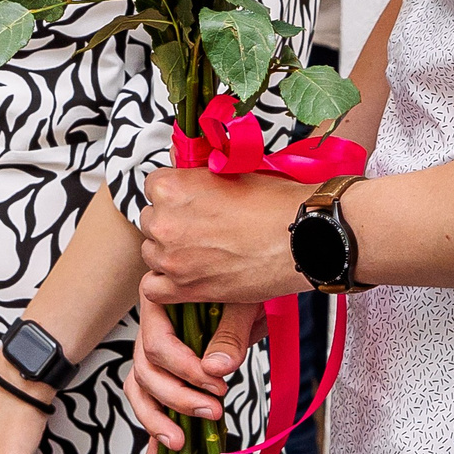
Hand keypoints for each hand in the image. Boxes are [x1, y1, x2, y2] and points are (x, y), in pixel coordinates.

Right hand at [126, 295, 263, 453]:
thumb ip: (230, 332)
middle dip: (176, 398)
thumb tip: (216, 369)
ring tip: (178, 444)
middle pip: (145, 372)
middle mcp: (151, 328)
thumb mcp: (243, 300)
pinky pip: (153, 403)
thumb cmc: (247, 283)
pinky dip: (154, 433)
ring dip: (155, 421)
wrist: (258, 281)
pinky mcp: (168, 373)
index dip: (183, 370)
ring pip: (141, 390)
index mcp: (160, 301)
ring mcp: (156, 352)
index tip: (217, 386)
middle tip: (213, 412)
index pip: (156, 344)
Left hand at [138, 167, 309, 307]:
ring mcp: (171, 258)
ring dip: (169, 253)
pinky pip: (153, 289)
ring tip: (201, 251)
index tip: (189, 202)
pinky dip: (166, 285)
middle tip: (201, 227)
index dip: (174, 195)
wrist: (303, 237)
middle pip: (150, 221)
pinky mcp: (185, 289)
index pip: (153, 187)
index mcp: (171, 187)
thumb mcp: (230, 171)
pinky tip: (187, 276)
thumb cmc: (274, 203)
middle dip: (171, 223)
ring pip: (151, 253)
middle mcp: (164, 222)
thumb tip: (180, 163)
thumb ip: (196, 172)